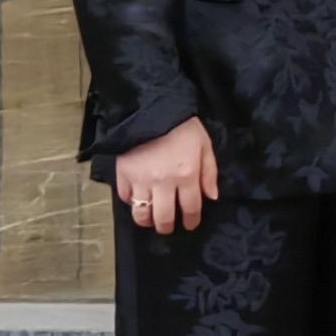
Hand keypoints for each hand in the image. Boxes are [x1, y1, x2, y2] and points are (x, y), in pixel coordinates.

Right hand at [114, 117, 218, 234]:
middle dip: (167, 227)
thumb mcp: (204, 144)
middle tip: (168, 226)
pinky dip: (131, 201)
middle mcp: (163, 183)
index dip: (191, 220)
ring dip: (147, 220)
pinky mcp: (123, 174)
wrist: (151, 108)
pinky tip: (136, 198)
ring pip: (141, 214)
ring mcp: (141, 180)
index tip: (190, 224)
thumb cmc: (182, 126)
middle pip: (164, 217)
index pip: (190, 208)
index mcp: (186, 175)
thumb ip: (209, 172)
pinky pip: (125, 197)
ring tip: (150, 218)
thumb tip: (212, 197)